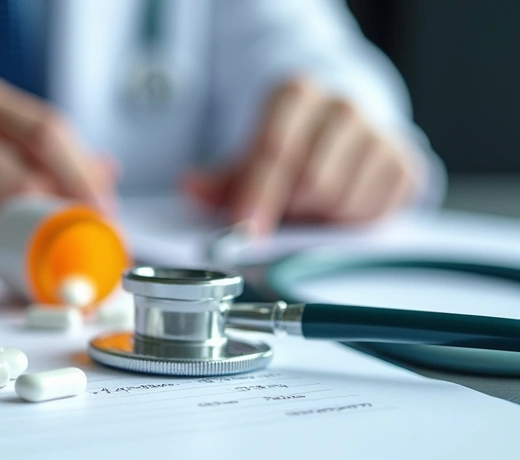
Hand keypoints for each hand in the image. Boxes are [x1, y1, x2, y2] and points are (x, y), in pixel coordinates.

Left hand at [184, 78, 417, 235]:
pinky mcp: (406, 163)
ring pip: (343, 201)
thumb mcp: (248, 155)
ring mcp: (380, 132)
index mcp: (296, 94)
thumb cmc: (289, 146)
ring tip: (309, 208)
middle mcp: (342, 106)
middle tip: (282, 214)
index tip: (245, 227)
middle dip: (291, 210)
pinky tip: (338, 209)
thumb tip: (191, 188)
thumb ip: (222, 178)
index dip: (258, 194)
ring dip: (319, 219)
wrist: (343, 131)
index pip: (275, 150)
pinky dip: (349, 223)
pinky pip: (374, 212)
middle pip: (312, 181)